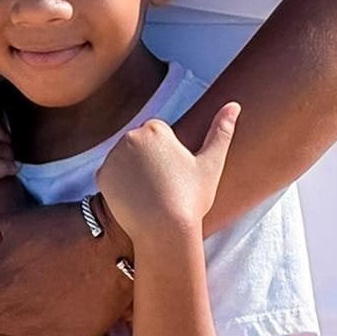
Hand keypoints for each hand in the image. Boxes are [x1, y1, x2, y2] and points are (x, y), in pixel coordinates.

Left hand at [96, 103, 239, 243]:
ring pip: (126, 158)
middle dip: (151, 159)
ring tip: (152, 193)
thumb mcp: (211, 163)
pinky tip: (137, 198)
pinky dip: (122, 185)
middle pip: (141, 144)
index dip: (170, 154)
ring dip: (135, 170)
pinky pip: (113, 175)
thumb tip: (235, 105)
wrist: (164, 231)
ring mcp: (113, 157)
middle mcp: (129, 138)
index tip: (176, 173)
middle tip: (165, 185)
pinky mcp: (102, 177)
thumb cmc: (191, 198)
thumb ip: (221, 131)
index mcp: (154, 129)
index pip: (159, 133)